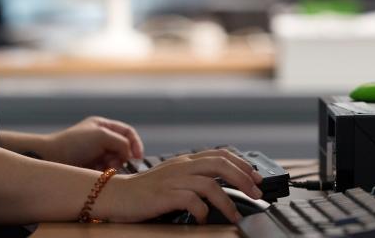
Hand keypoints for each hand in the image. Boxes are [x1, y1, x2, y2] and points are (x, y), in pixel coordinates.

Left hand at [42, 116, 144, 168]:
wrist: (52, 158)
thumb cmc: (75, 143)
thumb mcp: (101, 136)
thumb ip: (121, 142)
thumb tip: (129, 155)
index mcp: (103, 125)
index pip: (127, 132)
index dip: (136, 143)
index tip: (138, 157)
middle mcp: (101, 138)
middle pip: (123, 148)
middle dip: (122, 157)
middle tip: (114, 164)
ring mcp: (96, 153)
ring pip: (116, 161)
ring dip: (114, 166)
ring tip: (104, 169)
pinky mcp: (91, 167)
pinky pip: (107, 170)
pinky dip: (107, 172)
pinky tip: (99, 173)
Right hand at [93, 148, 264, 223]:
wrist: (117, 194)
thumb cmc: (146, 190)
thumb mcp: (173, 176)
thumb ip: (193, 175)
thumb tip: (221, 184)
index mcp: (186, 160)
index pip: (220, 154)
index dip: (242, 164)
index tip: (257, 178)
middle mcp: (182, 166)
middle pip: (220, 164)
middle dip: (243, 179)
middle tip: (256, 193)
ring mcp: (174, 180)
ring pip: (210, 183)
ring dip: (228, 201)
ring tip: (235, 215)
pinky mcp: (165, 195)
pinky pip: (192, 201)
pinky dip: (203, 212)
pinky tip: (204, 220)